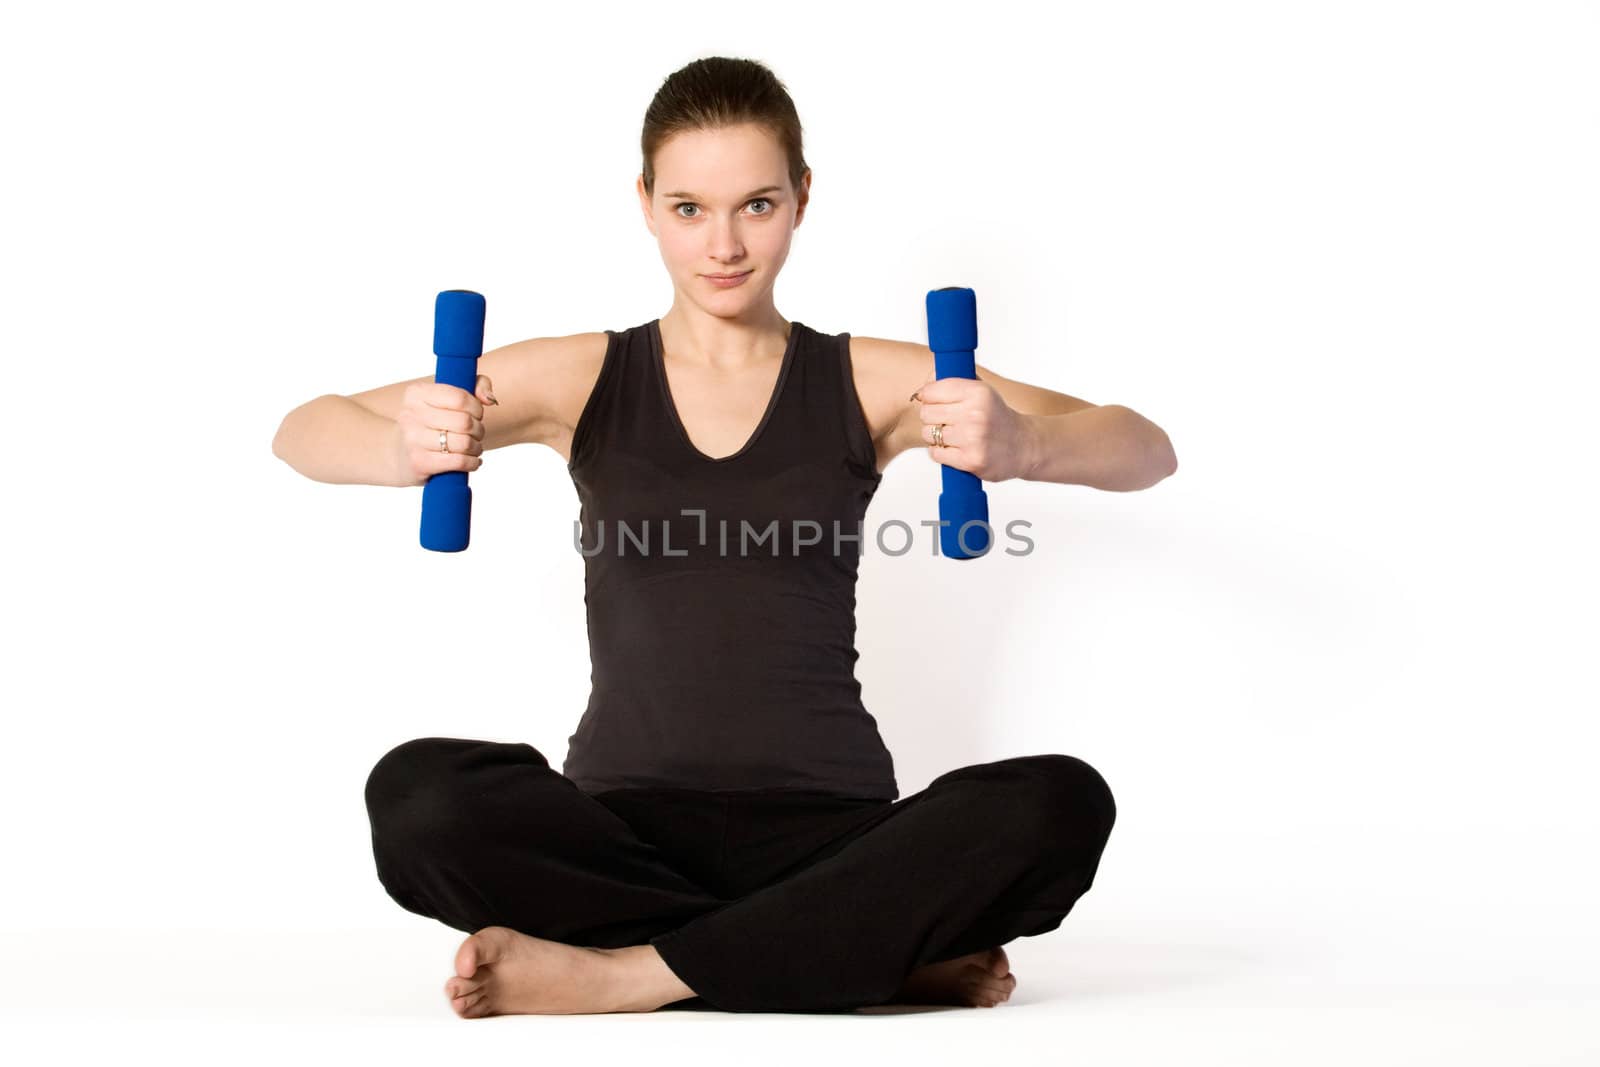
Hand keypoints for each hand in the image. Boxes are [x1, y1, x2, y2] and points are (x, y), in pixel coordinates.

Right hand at [392, 374, 497, 486]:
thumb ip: (476, 385)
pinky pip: (458, 462)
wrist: (401, 453)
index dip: (476, 408)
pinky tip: (471, 460)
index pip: (460, 398)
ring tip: (473, 447)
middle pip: (464, 422)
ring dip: (476, 447)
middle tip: (476, 433)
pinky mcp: (419, 463)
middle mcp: (410, 415)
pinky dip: (472, 462)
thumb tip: (489, 399)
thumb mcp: (448, 396)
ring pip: (463, 443)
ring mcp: (413, 440)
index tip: (476, 414)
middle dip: (479, 430)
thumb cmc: (432, 422)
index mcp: (416, 394)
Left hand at [910, 375, 1034, 481]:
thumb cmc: (998, 418)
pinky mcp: (970, 460)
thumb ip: (954, 382)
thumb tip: (923, 387)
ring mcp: (972, 438)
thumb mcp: (982, 391)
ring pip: (928, 434)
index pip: (931, 391)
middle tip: (946, 421)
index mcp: (978, 392)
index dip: (928, 397)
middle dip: (932, 417)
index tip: (934, 401)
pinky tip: (956, 448)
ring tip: (954, 436)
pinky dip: (941, 452)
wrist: (1024, 446)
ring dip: (936, 436)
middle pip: (926, 413)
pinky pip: (935, 453)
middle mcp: (975, 414)